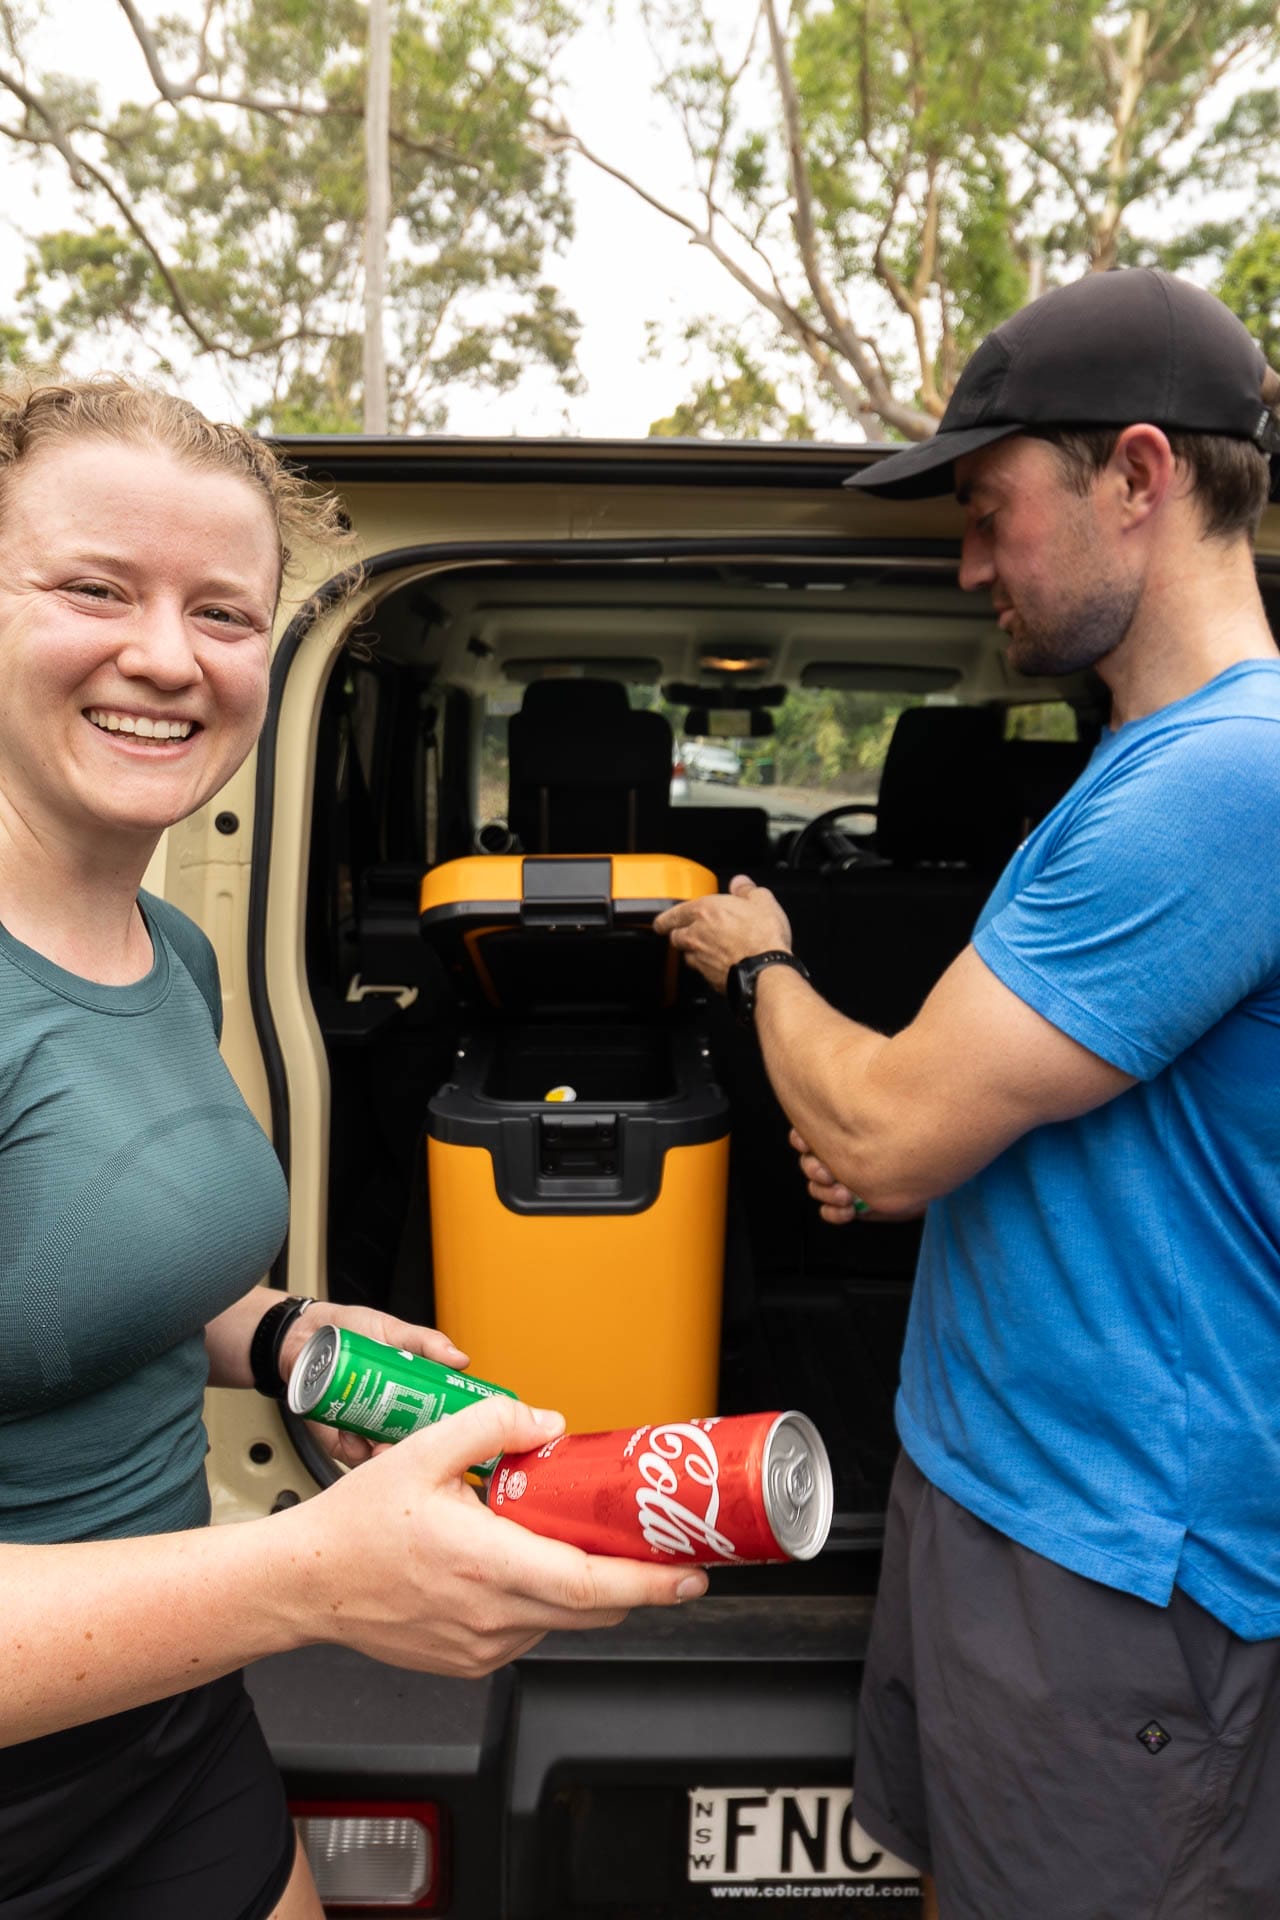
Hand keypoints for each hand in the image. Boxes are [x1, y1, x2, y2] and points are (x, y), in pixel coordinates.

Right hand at [278, 1395, 708, 1678]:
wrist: (306, 1582)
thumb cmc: (357, 1524)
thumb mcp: (423, 1450)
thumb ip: (493, 1426)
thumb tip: (549, 1424)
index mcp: (485, 1562)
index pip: (587, 1585)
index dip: (647, 1583)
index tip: (688, 1573)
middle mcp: (490, 1614)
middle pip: (591, 1611)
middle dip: (638, 1585)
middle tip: (668, 1554)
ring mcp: (482, 1646)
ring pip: (562, 1622)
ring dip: (588, 1591)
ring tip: (593, 1549)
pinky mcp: (471, 1661)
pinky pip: (529, 1632)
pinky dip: (546, 1603)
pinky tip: (532, 1567)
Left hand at [279, 1302, 470, 1467]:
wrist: (302, 1336)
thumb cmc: (348, 1331)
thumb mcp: (392, 1331)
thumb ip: (426, 1342)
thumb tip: (460, 1360)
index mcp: (411, 1394)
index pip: (437, 1417)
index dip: (446, 1426)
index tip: (450, 1428)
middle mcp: (391, 1416)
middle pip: (413, 1442)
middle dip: (417, 1448)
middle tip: (413, 1438)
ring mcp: (366, 1429)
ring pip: (383, 1456)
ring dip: (383, 1453)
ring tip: (379, 1440)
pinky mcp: (340, 1440)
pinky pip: (351, 1455)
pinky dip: (352, 1447)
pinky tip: (348, 1432)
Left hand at [653, 874, 793, 993]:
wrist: (766, 971)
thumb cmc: (763, 937)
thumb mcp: (762, 901)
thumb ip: (746, 890)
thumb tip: (740, 883)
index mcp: (704, 911)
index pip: (671, 915)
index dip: (665, 919)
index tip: (663, 921)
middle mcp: (696, 935)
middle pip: (675, 937)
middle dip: (680, 934)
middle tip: (688, 933)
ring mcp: (700, 958)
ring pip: (686, 955)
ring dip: (693, 952)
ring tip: (709, 949)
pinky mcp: (709, 978)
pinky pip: (701, 971)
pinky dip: (707, 968)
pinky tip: (722, 965)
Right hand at [789, 1130, 925, 1223]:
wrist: (922, 1182)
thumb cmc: (907, 1153)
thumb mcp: (891, 1133)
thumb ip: (871, 1125)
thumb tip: (856, 1112)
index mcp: (837, 1136)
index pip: (806, 1133)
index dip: (802, 1140)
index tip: (808, 1144)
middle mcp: (833, 1158)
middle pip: (807, 1162)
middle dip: (814, 1169)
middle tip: (830, 1174)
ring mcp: (836, 1183)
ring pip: (815, 1188)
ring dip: (827, 1193)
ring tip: (846, 1195)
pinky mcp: (843, 1205)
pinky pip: (828, 1211)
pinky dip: (835, 1212)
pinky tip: (849, 1210)